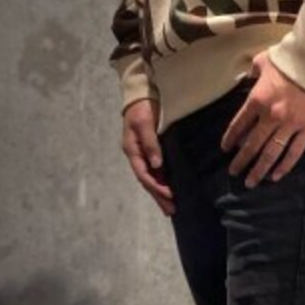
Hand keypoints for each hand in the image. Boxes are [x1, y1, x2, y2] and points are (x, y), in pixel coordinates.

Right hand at [121, 99, 174, 215]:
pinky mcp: (151, 151)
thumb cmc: (142, 108)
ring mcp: (143, 154)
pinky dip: (162, 182)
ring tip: (171, 207)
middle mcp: (137, 155)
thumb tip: (157, 164)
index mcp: (132, 150)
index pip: (143, 174)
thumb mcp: (144, 123)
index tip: (169, 195)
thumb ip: (150, 142)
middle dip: (159, 196)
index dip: (155, 186)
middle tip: (171, 210)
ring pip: (151, 178)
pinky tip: (169, 190)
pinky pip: (156, 171)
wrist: (141, 95)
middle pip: (147, 181)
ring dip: (160, 193)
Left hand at [222, 51, 304, 186]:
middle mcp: (270, 116)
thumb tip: (248, 78)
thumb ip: (253, 72)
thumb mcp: (263, 61)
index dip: (230, 139)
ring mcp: (290, 125)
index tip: (225, 149)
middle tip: (233, 172)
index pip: (238, 125)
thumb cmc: (289, 58)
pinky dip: (284, 166)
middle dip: (241, 161)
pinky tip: (276, 176)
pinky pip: (294, 152)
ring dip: (259, 169)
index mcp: (257, 100)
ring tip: (250, 181)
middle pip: (251, 144)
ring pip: (271, 153)